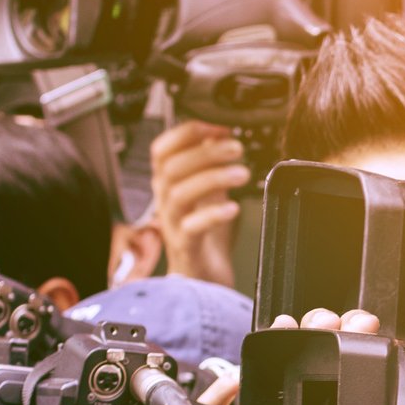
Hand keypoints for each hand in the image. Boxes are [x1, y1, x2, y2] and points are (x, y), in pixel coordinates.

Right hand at [150, 121, 248, 287]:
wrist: (201, 275)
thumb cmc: (204, 233)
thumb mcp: (208, 191)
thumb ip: (209, 164)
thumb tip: (219, 132)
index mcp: (168, 183)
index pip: (161, 149)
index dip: (186, 134)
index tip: (218, 128)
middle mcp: (164, 200)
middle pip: (172, 167)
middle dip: (205, 152)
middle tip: (236, 148)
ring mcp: (171, 223)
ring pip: (180, 194)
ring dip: (212, 178)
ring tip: (242, 174)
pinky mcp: (185, 246)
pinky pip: (191, 227)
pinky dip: (212, 214)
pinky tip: (232, 207)